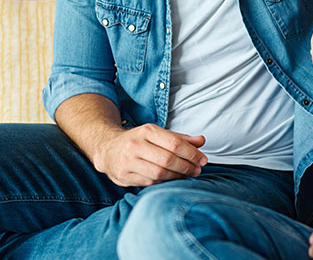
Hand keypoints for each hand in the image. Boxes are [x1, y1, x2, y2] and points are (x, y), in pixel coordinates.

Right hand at [93, 123, 207, 186]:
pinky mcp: (123, 176)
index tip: (203, 160)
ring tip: (188, 175)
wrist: (108, 148)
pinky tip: (172, 179)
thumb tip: (202, 141)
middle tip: (197, 170)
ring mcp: (127, 161)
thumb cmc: (140, 140)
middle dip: (187, 166)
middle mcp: (135, 145)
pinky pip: (149, 182)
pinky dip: (164, 182)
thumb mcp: (159, 134)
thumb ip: (180, 138)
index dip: (192, 153)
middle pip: (168, 159)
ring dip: (177, 176)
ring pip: (159, 173)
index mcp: (147, 131)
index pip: (174, 143)